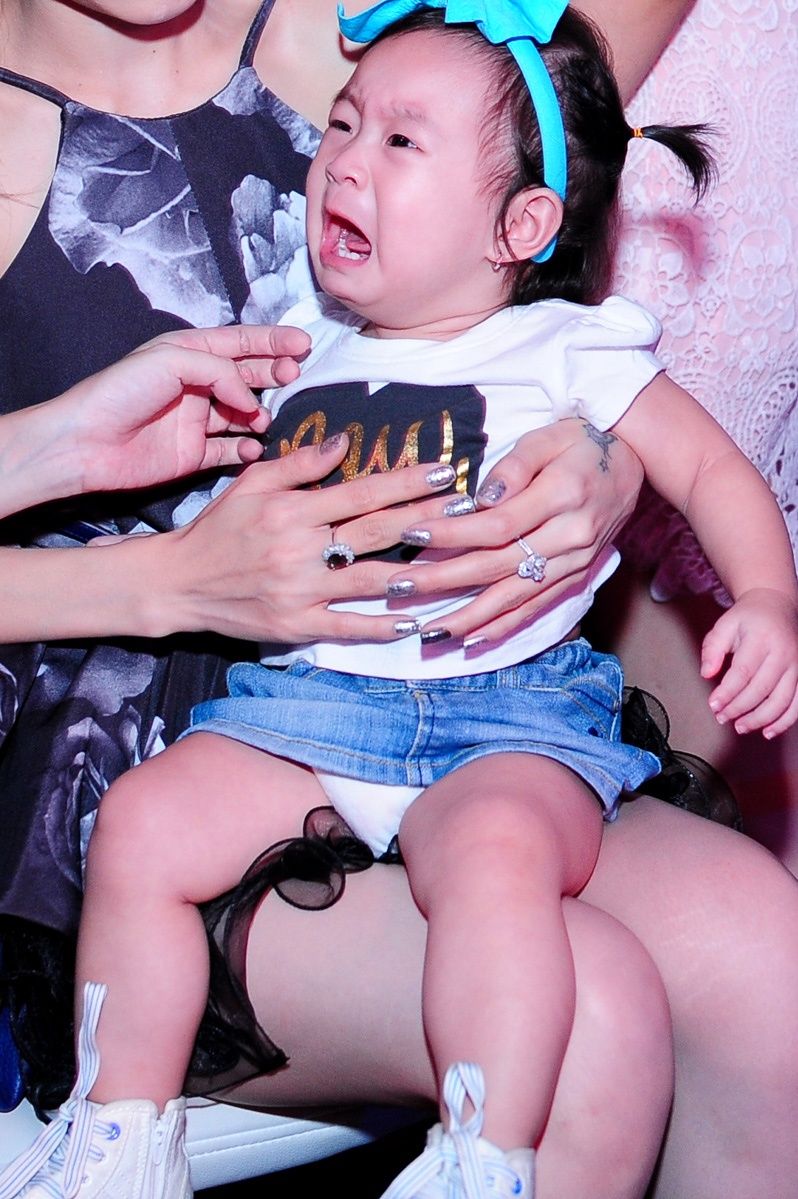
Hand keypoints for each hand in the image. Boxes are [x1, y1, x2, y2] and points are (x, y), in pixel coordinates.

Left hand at [50, 325, 310, 492]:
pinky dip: (245, 449)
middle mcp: (195, 386)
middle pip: (246, 376)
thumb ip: (220, 371)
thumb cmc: (121, 392)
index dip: (272, 342)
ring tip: (264, 417)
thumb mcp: (173, 361)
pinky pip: (229, 451)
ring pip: (242, 414)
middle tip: (293, 376)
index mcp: (187, 353)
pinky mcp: (193, 454)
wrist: (86, 442)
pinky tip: (252, 446)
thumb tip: (251, 398)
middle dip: (273, 374)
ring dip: (259, 414)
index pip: (239, 342)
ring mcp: (196, 421)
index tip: (303, 344)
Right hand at [148, 436, 459, 642]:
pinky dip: (379, 626)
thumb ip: (300, 464)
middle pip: (376, 531)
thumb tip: (345, 442)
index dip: (408, 480)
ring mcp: (299, 591)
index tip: (446, 470)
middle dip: (428, 518)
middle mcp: (299, 549)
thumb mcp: (252, 484)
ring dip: (417, 573)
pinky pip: (345, 627)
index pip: (363, 492)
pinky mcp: (295, 626)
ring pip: (369, 581)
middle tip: (469, 509)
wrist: (178, 582)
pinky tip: (412, 621)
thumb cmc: (218, 528)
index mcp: (292, 509)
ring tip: (457, 563)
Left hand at [378, 420, 643, 640]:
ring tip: (429, 632)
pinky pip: (538, 608)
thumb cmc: (583, 442)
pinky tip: (472, 641)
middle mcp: (571, 536)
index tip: (411, 534)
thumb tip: (480, 499)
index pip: (497, 524)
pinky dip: (504, 628)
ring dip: (469, 618)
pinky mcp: (578, 578)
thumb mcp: (548, 437)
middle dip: (444, 581)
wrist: (637, 463)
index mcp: (563, 495)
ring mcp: (576, 563)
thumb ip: (514, 466)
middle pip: (498, 566)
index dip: (452, 533)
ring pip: (516, 597)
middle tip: (399, 589)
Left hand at [701, 588, 797, 738]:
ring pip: (781, 701)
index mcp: (762, 638)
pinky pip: (797, 704)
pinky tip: (767, 731)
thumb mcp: (724, 625)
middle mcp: (784, 653)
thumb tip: (706, 674)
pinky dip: (784, 721)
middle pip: (762, 689)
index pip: (743, 672)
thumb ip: (712, 649)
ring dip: (760, 719)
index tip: (713, 704)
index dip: (727, 692)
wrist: (777, 605)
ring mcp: (797, 666)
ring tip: (739, 726)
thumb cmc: (748, 618)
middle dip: (739, 708)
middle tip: (721, 717)